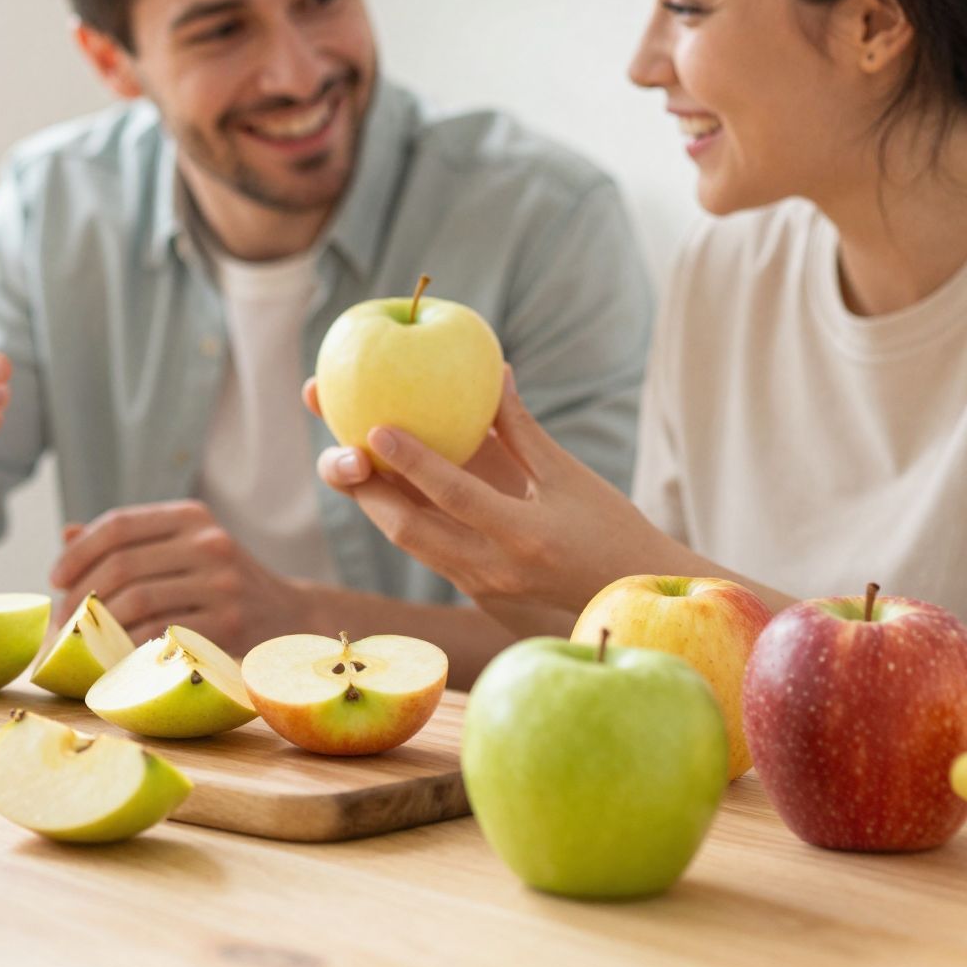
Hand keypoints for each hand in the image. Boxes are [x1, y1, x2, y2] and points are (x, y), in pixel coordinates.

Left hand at [49, 500, 309, 652]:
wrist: (287, 615)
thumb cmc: (218, 581)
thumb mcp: (181, 547)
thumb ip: (130, 540)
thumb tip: (67, 534)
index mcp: (190, 516)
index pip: (118, 525)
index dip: (78, 552)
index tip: (56, 578)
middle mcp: (209, 543)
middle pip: (122, 565)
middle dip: (81, 595)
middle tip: (64, 619)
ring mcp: (222, 583)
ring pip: (137, 601)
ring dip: (98, 624)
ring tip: (83, 638)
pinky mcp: (229, 623)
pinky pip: (160, 634)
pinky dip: (127, 646)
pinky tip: (114, 654)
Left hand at [306, 368, 682, 614]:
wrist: (628, 594)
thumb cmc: (611, 528)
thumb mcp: (570, 476)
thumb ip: (521, 428)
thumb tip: (492, 371)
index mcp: (524, 536)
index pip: (456, 496)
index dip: (413, 462)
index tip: (376, 428)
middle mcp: (493, 567)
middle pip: (409, 530)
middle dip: (366, 491)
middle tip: (338, 448)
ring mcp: (479, 583)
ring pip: (408, 542)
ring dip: (373, 503)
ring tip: (344, 461)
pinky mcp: (472, 586)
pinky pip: (423, 547)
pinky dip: (398, 514)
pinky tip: (377, 481)